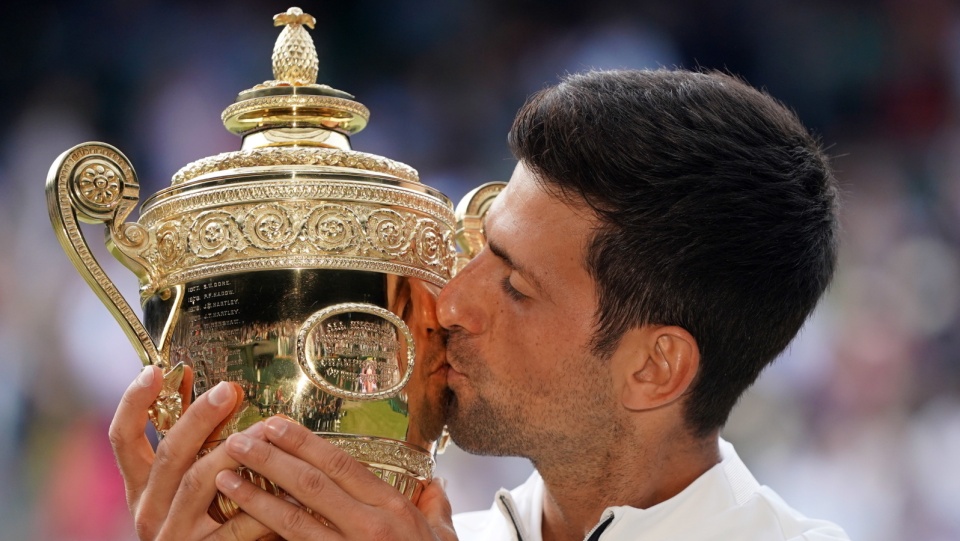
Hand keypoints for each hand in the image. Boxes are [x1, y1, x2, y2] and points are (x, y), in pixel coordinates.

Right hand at [109, 365, 273, 539]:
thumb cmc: (207, 524)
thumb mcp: (191, 484)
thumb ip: (195, 445)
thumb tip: (207, 387)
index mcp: (142, 488)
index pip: (123, 439)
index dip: (133, 403)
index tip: (153, 370)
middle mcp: (150, 511)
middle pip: (169, 454)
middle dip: (198, 417)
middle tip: (228, 389)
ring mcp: (176, 535)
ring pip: (199, 483)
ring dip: (234, 451)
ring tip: (264, 429)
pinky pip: (235, 526)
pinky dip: (261, 503)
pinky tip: (286, 486)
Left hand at [216, 417, 458, 540]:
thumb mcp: (443, 538)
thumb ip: (436, 507)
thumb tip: (435, 485)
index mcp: (392, 508)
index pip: (341, 465)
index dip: (306, 442)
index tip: (277, 424)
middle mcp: (369, 527)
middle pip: (312, 485)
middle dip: (272, 459)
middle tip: (240, 440)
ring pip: (294, 520)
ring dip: (256, 496)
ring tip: (226, 476)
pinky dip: (267, 535)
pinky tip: (242, 525)